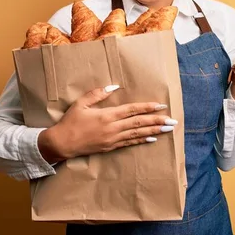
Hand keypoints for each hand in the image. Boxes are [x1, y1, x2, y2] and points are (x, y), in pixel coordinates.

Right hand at [38, 85, 176, 162]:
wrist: (62, 144)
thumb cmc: (70, 122)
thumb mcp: (81, 103)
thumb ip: (97, 94)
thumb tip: (114, 87)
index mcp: (107, 116)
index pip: (132, 110)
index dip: (147, 107)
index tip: (160, 106)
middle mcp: (113, 128)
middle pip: (139, 123)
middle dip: (157, 121)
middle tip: (172, 120)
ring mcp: (113, 139)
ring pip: (138, 134)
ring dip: (154, 131)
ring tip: (168, 129)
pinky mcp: (110, 147)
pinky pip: (130, 143)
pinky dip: (142, 140)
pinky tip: (152, 138)